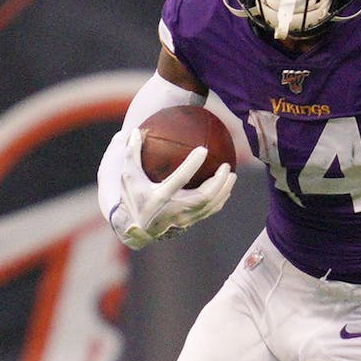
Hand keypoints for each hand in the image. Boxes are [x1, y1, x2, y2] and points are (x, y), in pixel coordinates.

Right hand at [112, 128, 235, 247]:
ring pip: (211, 205)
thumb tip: (137, 130)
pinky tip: (225, 188)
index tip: (204, 149)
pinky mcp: (190, 223)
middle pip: (205, 196)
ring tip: (232, 175)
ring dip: (224, 190)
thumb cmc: (132, 198)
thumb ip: (132, 153)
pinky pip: (210, 211)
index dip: (193, 164)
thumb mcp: (127, 175)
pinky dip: (220, 199)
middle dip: (219, 182)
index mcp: (160, 196)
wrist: (135, 230)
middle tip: (227, 166)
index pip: (181, 178)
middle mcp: (175, 209)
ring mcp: (184, 218)